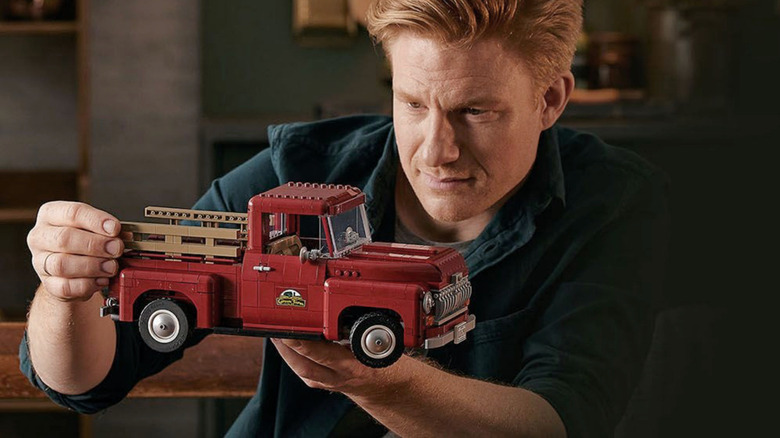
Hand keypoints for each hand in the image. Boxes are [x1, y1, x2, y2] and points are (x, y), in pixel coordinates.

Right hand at [27, 201, 123, 301]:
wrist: (72, 271)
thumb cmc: (83, 242)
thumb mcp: (94, 229)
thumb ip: (108, 230)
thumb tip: (124, 235)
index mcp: (51, 215)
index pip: (72, 212)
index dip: (96, 221)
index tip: (115, 229)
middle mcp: (40, 237)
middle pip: (64, 238)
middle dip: (95, 245)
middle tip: (116, 249)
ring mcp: (40, 262)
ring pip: (62, 264)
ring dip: (92, 266)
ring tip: (111, 266)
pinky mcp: (48, 284)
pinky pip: (65, 286)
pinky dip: (87, 284)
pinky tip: (101, 280)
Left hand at [270, 338, 404, 398]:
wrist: (392, 391)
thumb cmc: (390, 366)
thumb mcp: (386, 345)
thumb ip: (368, 330)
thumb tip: (355, 307)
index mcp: (354, 367)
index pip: (321, 354)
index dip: (302, 340)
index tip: (291, 325)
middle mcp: (339, 377)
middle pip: (303, 364)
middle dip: (286, 344)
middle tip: (275, 326)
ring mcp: (331, 382)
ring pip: (300, 369)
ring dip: (285, 350)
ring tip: (276, 332)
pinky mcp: (326, 383)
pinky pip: (304, 370)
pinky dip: (293, 356)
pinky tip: (288, 344)